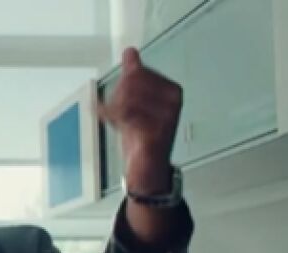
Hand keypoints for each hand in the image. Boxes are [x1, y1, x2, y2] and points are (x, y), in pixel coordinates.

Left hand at [98, 47, 182, 194]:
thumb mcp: (134, 99)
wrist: (146, 166)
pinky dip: (113, 120)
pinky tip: (117, 126)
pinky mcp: (156, 134)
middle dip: (117, 98)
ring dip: (114, 112)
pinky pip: (127, 117)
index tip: (122, 101)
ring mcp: (167, 118)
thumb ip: (133, 75)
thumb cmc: (141, 131)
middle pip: (131, 84)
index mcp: (172, 89)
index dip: (122, 86)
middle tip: (118, 114)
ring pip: (126, 99)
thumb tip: (130, 51)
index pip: (136, 73)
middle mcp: (174, 101)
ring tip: (120, 123)